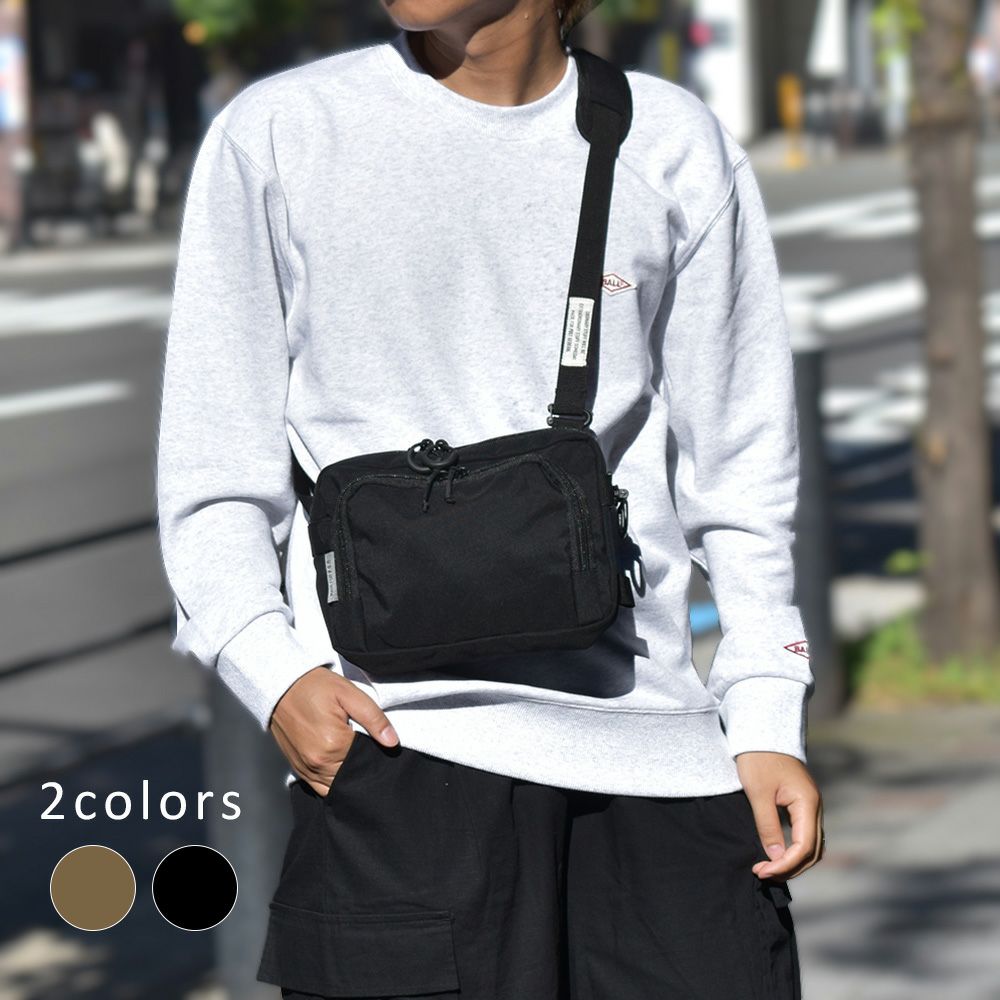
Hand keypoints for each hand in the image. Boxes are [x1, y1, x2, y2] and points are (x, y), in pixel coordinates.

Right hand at [267, 666, 398, 796]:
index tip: (373, 739)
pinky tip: (338, 764)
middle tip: (364, 745)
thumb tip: (392, 741)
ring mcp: (306, 768)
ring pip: (336, 786)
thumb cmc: (314, 686)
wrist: (281, 685)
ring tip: (350, 752)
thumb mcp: (349, 693)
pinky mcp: (298, 769)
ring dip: (347, 775)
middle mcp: (318, 762)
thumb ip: (374, 718)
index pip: (366, 761)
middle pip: (352, 777)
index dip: (375, 751)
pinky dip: (331, 781)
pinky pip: (319, 787)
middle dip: (362, 766)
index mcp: (334, 745)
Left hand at [736, 751, 823, 880]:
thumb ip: (767, 826)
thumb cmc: (758, 758)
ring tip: (768, 868)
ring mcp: (810, 804)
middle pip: (812, 851)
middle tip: (762, 873)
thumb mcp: (758, 793)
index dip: (785, 865)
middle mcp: (814, 806)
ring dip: (794, 861)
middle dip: (790, 867)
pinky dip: (795, 849)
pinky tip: (776, 853)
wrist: (762, 731)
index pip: (804, 846)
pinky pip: (805, 833)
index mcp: (807, 802)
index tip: (762, 871)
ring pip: (812, 844)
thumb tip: (776, 858)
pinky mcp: (802, 803)